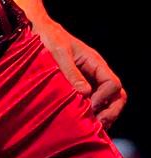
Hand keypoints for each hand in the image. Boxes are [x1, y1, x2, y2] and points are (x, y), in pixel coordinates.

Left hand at [32, 17, 126, 131]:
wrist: (40, 31)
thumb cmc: (50, 38)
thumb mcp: (59, 52)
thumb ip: (71, 71)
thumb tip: (86, 93)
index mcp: (95, 62)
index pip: (113, 84)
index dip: (105, 97)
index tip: (90, 104)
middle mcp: (96, 72)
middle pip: (118, 95)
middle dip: (111, 111)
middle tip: (98, 122)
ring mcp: (90, 80)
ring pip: (109, 101)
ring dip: (104, 114)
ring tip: (92, 125)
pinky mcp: (81, 86)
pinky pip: (95, 102)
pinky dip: (94, 113)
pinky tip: (85, 120)